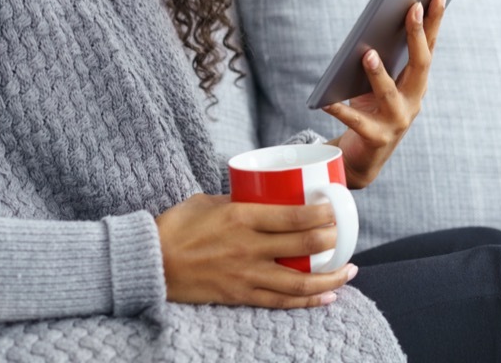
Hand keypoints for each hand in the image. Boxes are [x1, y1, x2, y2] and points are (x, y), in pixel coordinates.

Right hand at [154, 193, 357, 308]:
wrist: (151, 262)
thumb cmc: (178, 226)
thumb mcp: (210, 202)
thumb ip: (240, 201)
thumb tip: (267, 198)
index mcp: (242, 217)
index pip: (295, 216)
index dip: (323, 214)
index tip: (336, 208)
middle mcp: (249, 247)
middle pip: (305, 245)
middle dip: (333, 240)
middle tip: (345, 234)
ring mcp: (246, 275)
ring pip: (300, 282)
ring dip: (330, 278)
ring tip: (348, 271)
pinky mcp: (241, 295)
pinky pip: (281, 302)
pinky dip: (308, 301)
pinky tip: (326, 297)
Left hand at [324, 0, 445, 188]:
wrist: (363, 157)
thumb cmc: (370, 108)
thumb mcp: (378, 81)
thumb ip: (381, 57)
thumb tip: (372, 25)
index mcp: (416, 82)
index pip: (430, 46)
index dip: (435, 20)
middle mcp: (413, 101)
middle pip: (420, 65)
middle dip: (416, 35)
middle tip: (412, 7)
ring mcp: (397, 121)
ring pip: (389, 94)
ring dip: (379, 73)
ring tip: (367, 53)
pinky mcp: (376, 139)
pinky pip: (356, 122)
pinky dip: (340, 110)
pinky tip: (326, 101)